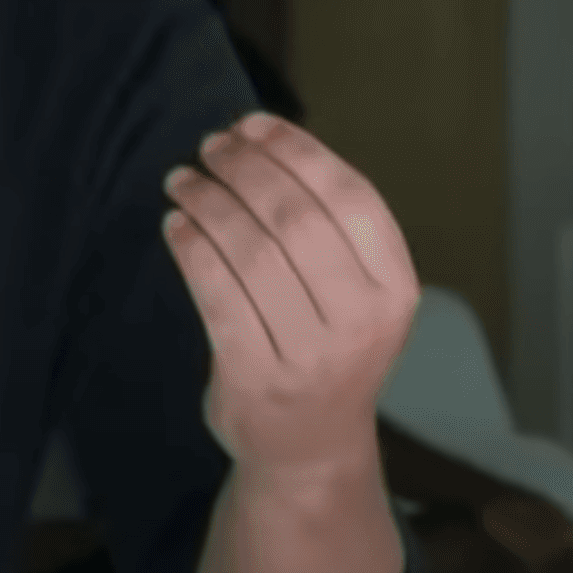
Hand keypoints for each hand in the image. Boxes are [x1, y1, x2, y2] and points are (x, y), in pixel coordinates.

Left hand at [161, 111, 418, 479]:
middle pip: (295, 217)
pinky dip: (191, 249)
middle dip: (245, 169)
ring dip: (208, 201)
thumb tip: (258, 138)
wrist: (310, 449)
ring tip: (182, 180)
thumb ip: (327, 228)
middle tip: (209, 146)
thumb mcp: (357, 293)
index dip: (296, 150)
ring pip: (250, 251)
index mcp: (395, 288)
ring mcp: (309, 355)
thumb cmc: (327, 348)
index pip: (349, 196)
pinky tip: (176, 225)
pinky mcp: (255, 378)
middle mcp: (361, 320)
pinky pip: (215, 294)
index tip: (252, 123)